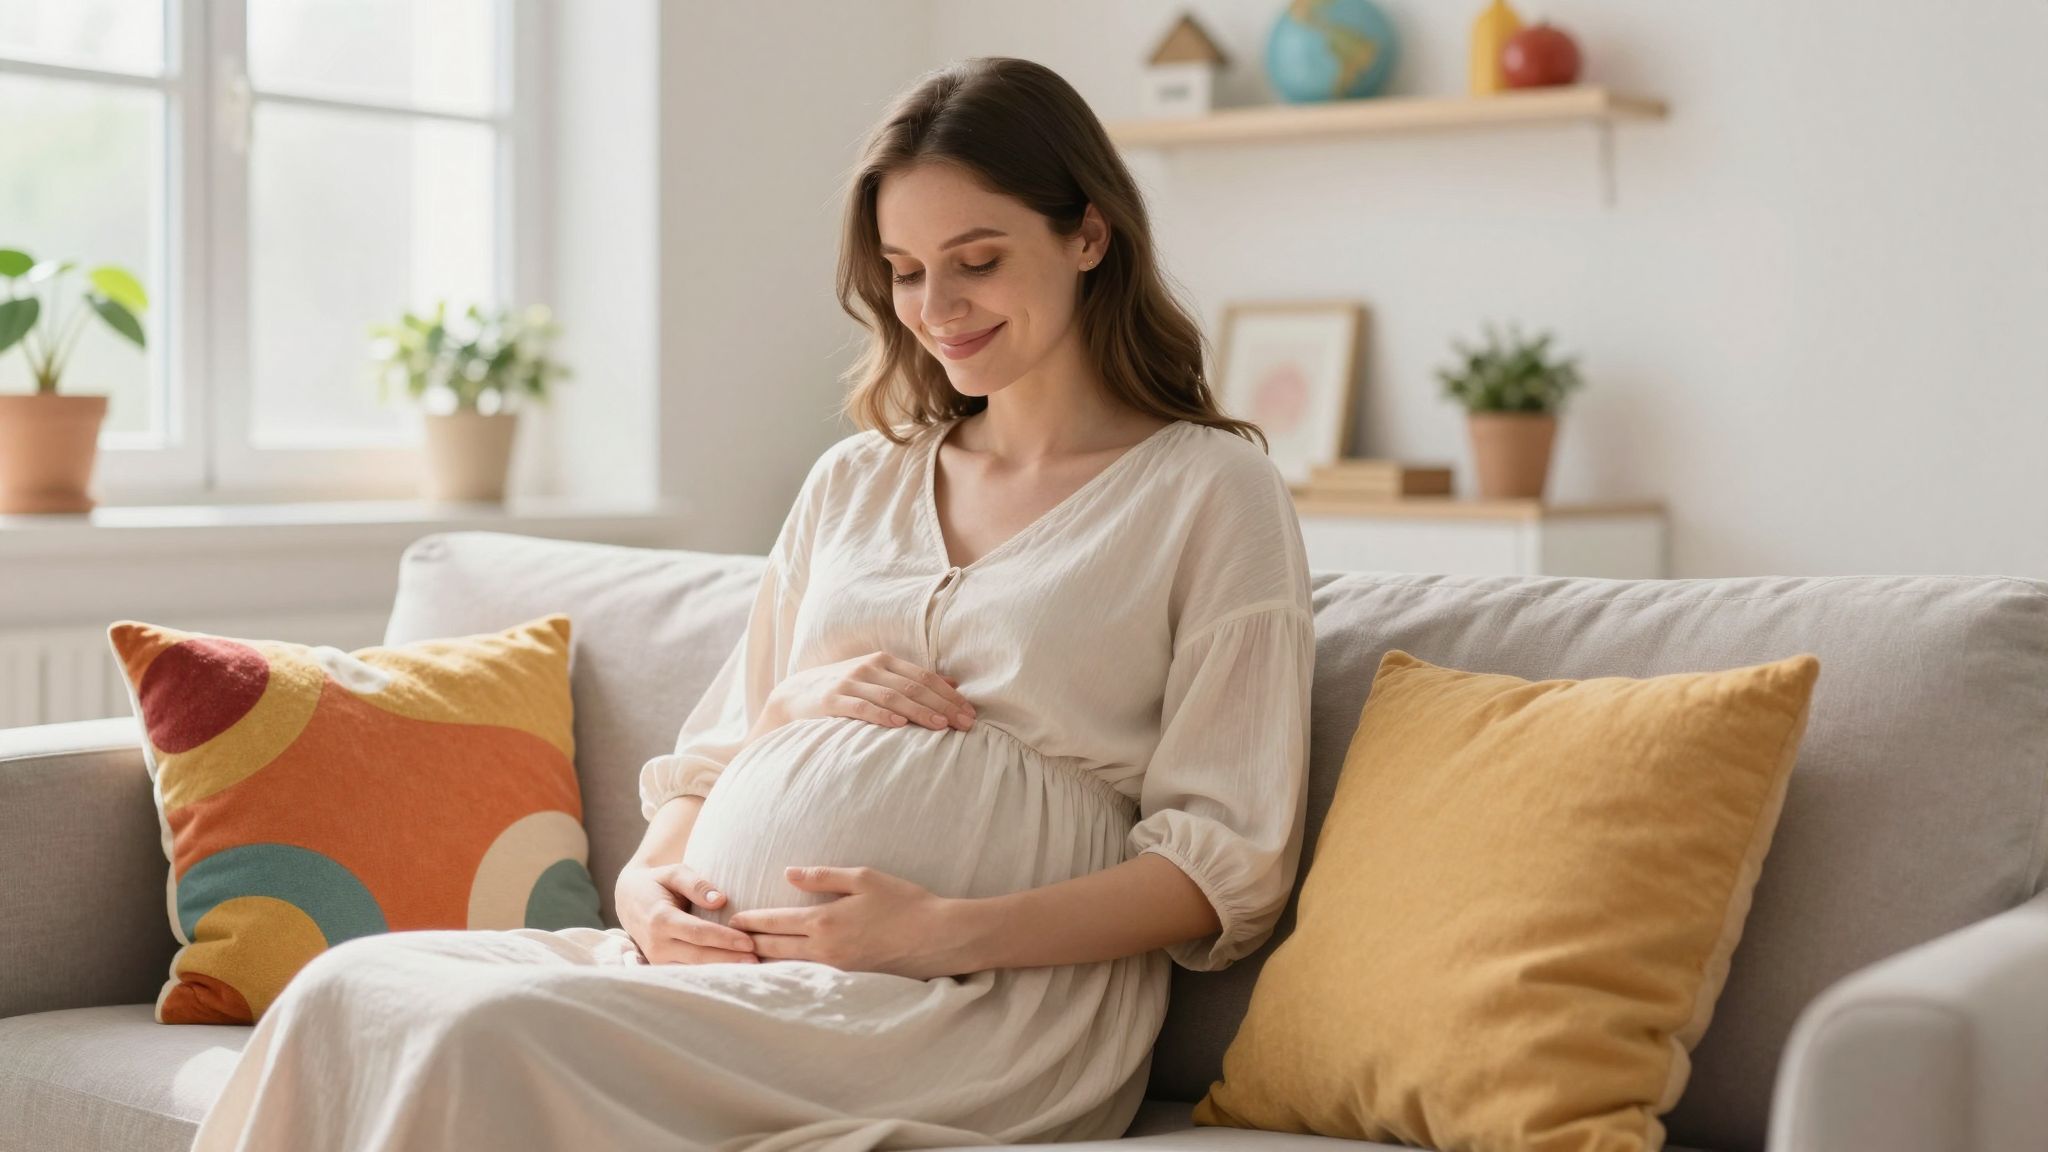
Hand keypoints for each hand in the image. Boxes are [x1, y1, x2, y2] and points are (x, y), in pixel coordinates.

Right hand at [614, 861, 759, 965]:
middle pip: (698, 956)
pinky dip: (709, 975)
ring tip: (751, 970)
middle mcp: (656, 944)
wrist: (628, 898)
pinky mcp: (660, 966)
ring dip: (721, 971)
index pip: (698, 932)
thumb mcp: (674, 872)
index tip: (749, 941)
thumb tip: (721, 900)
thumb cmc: (658, 882)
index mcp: (660, 919)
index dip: (724, 938)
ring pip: (693, 970)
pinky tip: (732, 973)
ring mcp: (656, 959)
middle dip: (729, 960)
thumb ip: (697, 884)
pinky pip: (687, 973)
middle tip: (757, 961)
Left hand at [728, 865, 974, 980]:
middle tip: (728, 940)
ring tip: (747, 957)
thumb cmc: (904, 902)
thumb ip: (823, 876)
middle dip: (749, 943)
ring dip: (765, 961)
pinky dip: (790, 972)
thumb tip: (788, 874)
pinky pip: (809, 977)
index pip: (773, 923)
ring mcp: (836, 970)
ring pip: (788, 967)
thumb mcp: (864, 878)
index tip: (732, 920)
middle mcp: (824, 950)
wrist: (938, 938)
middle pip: (773, 948)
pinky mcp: (849, 981)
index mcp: (824, 922)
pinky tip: (784, 970)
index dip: (749, 921)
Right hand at [760, 652, 976, 735]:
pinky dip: (881, 715)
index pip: (924, 676)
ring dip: (919, 712)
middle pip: (913, 687)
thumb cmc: (845, 689)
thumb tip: (953, 683)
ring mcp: (850, 682)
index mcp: (884, 661)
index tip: (970, 712)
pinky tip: (899, 725)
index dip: (949, 695)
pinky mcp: (832, 700)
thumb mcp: (878, 678)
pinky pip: (861, 707)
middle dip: (942, 706)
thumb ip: (911, 679)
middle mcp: (869, 667)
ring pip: (892, 697)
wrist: (795, 694)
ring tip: (941, 727)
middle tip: (965, 724)